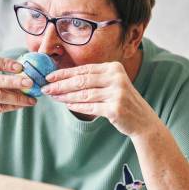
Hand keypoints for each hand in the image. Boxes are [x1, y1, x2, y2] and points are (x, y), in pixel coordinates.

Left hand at [42, 61, 159, 137]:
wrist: (142, 121)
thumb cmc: (123, 102)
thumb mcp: (111, 85)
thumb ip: (93, 79)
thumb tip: (64, 79)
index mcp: (114, 68)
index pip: (84, 70)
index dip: (64, 73)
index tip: (49, 76)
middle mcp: (116, 78)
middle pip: (82, 81)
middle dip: (61, 84)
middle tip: (46, 88)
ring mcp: (117, 93)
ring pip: (84, 94)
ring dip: (66, 96)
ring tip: (54, 97)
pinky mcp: (115, 109)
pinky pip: (90, 107)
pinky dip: (76, 106)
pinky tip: (67, 105)